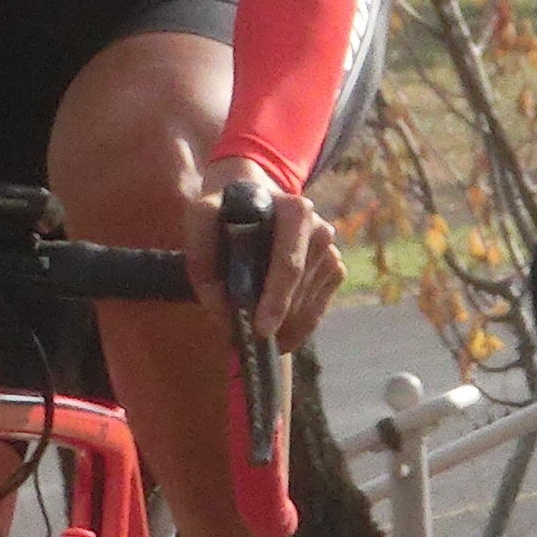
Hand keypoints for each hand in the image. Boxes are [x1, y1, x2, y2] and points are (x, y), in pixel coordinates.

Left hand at [187, 159, 342, 349]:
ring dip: (283, 327)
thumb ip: (201, 258)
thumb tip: (224, 314)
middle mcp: (320, 230)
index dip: (276, 299)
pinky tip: (276, 327)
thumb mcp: (203, 217)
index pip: (289, 264)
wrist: (253, 192)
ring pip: (308, 306)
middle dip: (276, 322)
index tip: (261, 330)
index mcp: (295, 211)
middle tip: (250, 345)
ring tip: (255, 336)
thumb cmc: (227, 208)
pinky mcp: (334, 269)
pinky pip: (317, 310)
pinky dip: (296, 326)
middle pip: (299, 291)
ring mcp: (330, 251)